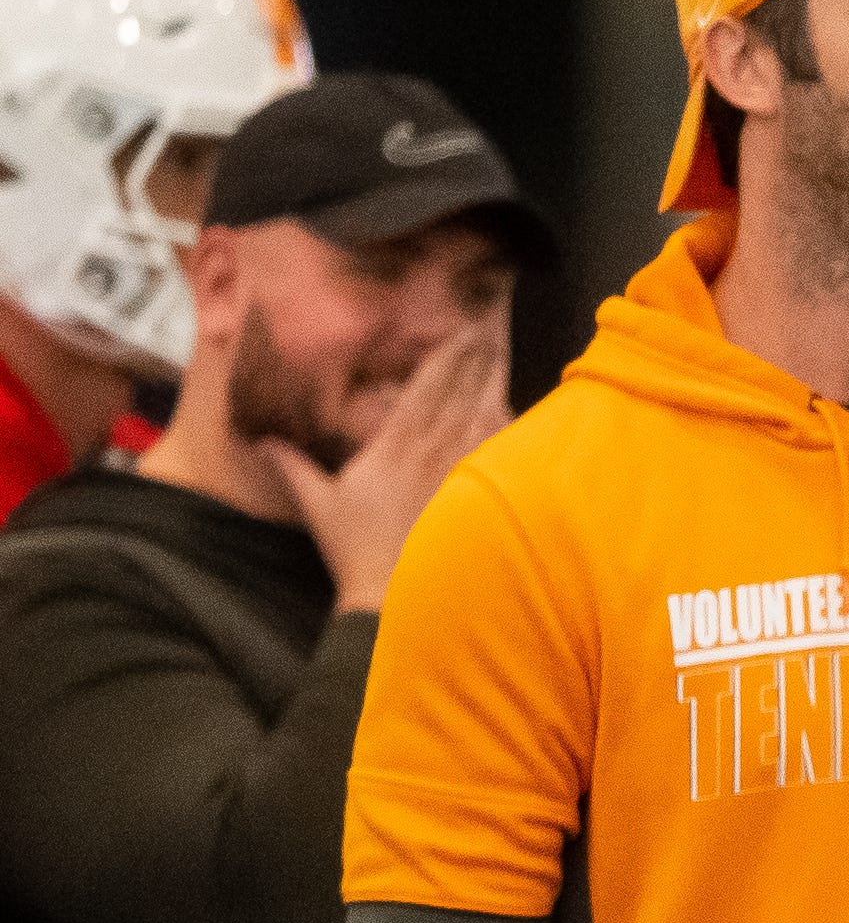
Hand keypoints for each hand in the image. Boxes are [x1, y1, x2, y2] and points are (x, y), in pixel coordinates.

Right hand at [269, 320, 511, 610]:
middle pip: (460, 394)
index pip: (426, 389)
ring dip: (494, 383)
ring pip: (483, 417)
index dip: (446, 357)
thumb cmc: (356, 551)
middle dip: (475, 359)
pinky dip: (507, 426)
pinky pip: (497, 452)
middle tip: (491, 328)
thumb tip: (259, 441)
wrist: (391, 595)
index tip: (462, 331)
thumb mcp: (318, 504)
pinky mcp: (474, 497)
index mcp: (394, 448)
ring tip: (503, 355)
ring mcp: (457, 475)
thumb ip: (291, 467)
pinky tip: (514, 408)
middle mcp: (430, 455)